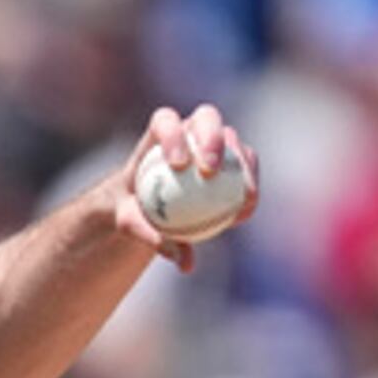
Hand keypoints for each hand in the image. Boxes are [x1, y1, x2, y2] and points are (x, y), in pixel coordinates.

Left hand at [110, 102, 259, 274]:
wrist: (150, 206)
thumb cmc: (135, 209)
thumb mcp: (130, 223)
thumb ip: (148, 234)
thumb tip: (180, 259)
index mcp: (160, 132)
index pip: (165, 121)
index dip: (173, 135)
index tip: (178, 165)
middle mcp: (190, 129)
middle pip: (207, 118)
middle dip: (213, 137)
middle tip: (211, 171)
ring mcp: (215, 140)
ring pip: (235, 143)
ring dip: (242, 165)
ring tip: (244, 196)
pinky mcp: (233, 158)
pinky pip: (246, 169)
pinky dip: (247, 189)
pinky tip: (245, 214)